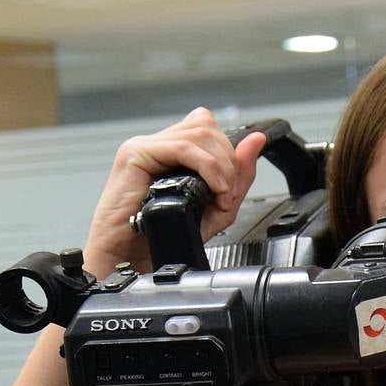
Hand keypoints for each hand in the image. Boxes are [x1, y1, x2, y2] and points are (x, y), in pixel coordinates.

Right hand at [83, 108, 266, 276]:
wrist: (128, 259)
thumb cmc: (160, 238)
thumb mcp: (214, 209)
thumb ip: (238, 175)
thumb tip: (256, 140)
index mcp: (171, 153)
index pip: (209, 128)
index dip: (229, 154)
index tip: (231, 190)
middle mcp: (158, 145)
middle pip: (208, 127)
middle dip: (229, 162)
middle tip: (227, 196)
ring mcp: (145, 146)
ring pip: (200, 132)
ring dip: (221, 166)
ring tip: (220, 196)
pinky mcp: (136, 154)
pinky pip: (183, 147)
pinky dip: (207, 168)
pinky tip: (212, 190)